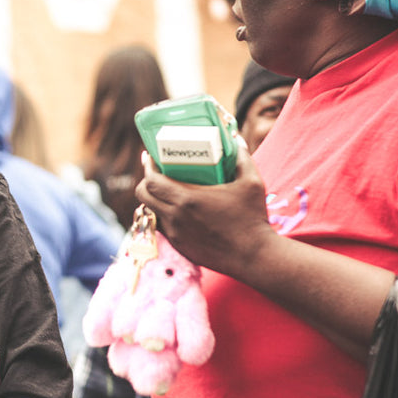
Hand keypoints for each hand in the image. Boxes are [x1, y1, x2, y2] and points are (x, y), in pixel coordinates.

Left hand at [135, 144, 275, 276]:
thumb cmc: (253, 218)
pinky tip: (175, 210)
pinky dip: (164, 216)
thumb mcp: (252, 182)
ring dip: (153, 200)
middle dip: (145, 182)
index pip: (151, 181)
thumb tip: (235, 139)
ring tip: (165, 191)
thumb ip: (241, 158)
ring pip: (151, 212)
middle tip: (156, 173)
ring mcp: (176, 234)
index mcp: (187, 198)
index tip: (150, 158)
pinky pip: (162, 227)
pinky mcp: (180, 247)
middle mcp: (176, 217)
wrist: (254, 257)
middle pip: (143, 195)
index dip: (147, 168)